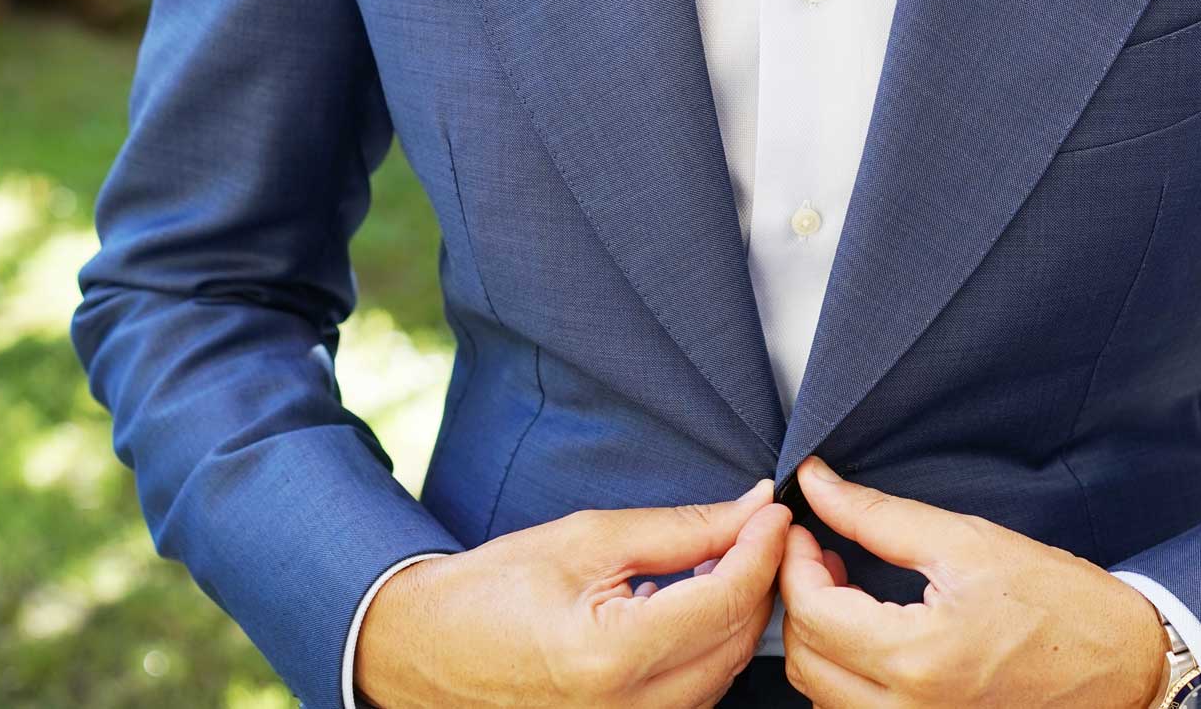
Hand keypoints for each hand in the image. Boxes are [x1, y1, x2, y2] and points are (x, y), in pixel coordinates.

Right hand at [355, 478, 789, 708]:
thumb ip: (680, 529)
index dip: (761, 549)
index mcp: (609, 657)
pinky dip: (709, 649)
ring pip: (723, 676)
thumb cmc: (493, 590)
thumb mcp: (587, 539)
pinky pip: (695, 696)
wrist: (426, 650)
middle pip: (735, 644)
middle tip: (759, 529)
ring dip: (737, 617)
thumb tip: (749, 510)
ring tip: (726, 561)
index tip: (774, 511)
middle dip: (759, 582)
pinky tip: (695, 607)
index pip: (724, 601)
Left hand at [778, 457, 1169, 708]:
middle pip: (806, 661)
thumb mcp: (969, 542)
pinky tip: (869, 634)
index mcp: (919, 658)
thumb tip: (819, 485)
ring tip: (846, 590)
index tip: (805, 529)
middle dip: (800, 599)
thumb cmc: (1062, 603)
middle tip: (823, 553)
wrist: (1127, 665)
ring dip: (819, 640)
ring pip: (822, 695)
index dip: (794, 563)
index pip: (813, 614)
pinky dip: (844, 675)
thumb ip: (880, 516)